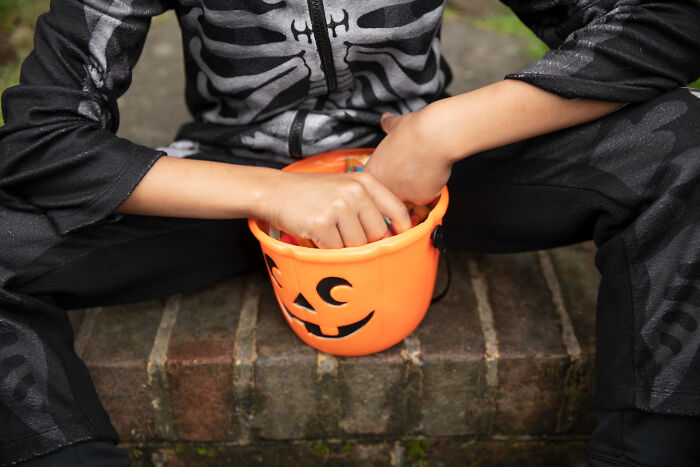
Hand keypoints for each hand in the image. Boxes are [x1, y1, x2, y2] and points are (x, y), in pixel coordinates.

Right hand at [259, 171, 410, 248]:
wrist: (276, 192)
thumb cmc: (312, 193)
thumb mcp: (345, 186)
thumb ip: (369, 203)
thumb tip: (394, 231)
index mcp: (364, 182)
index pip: (396, 209)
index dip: (402, 229)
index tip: (401, 239)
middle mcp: (354, 192)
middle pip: (377, 233)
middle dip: (365, 241)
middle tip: (347, 235)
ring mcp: (338, 207)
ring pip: (357, 245)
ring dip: (345, 246)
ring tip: (330, 232)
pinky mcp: (321, 224)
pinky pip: (337, 250)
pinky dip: (328, 249)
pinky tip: (318, 235)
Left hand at [364, 107, 454, 205]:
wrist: (435, 137)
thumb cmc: (414, 132)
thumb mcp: (394, 125)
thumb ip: (387, 125)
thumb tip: (386, 120)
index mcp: (373, 172)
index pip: (373, 183)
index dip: (386, 174)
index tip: (394, 167)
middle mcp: (384, 187)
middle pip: (390, 192)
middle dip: (399, 183)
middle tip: (409, 167)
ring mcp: (403, 195)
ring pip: (408, 196)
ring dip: (413, 186)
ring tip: (421, 168)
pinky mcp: (421, 199)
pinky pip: (425, 197)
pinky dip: (429, 187)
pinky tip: (431, 173)